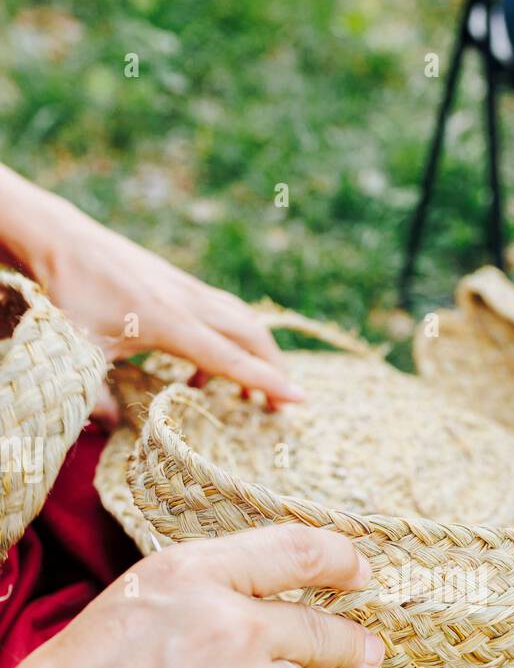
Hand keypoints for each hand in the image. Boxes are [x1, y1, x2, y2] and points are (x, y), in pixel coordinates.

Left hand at [0, 163, 302, 414]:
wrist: (59, 237)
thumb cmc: (66, 295)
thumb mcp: (77, 351)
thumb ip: (97, 396)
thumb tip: (110, 430)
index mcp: (168, 321)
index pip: (230, 358)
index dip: (267, 382)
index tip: (300, 401)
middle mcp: (188, 301)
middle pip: (251, 334)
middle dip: (274, 369)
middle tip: (281, 406)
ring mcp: (186, 287)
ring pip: (240, 319)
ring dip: (255, 353)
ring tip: (249, 394)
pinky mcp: (179, 282)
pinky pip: (221, 312)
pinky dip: (230, 339)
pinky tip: (200, 370)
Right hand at [0, 525, 383, 667]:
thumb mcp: (131, 609)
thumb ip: (205, 599)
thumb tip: (275, 614)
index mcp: (191, 576)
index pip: (296, 549)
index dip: (339, 559)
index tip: (359, 572)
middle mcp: (233, 626)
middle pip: (318, 628)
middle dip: (350, 641)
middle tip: (368, 652)